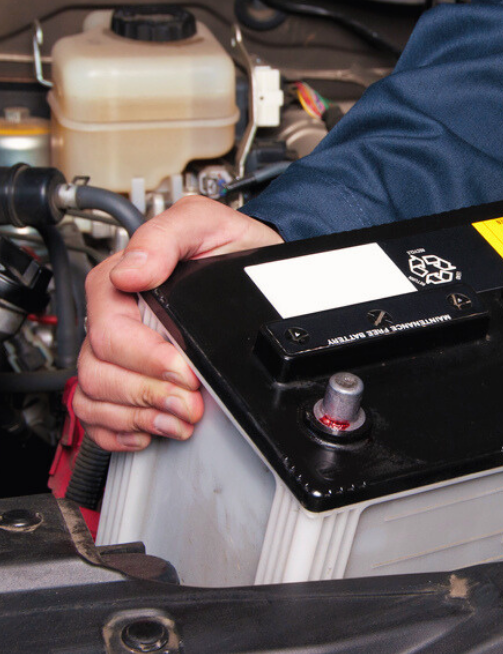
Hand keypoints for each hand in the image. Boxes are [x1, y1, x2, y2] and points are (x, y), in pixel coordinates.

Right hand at [74, 196, 282, 450]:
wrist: (256, 268)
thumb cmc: (231, 246)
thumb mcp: (207, 223)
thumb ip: (167, 235)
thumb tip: (133, 270)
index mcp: (122, 282)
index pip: (109, 331)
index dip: (145, 357)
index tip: (183, 369)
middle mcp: (117, 319)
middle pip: (99, 371)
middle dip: (147, 393)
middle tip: (190, 401)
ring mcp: (121, 351)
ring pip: (95, 396)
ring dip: (139, 416)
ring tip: (180, 417)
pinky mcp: (131, 377)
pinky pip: (99, 415)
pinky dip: (120, 430)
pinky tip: (152, 427)